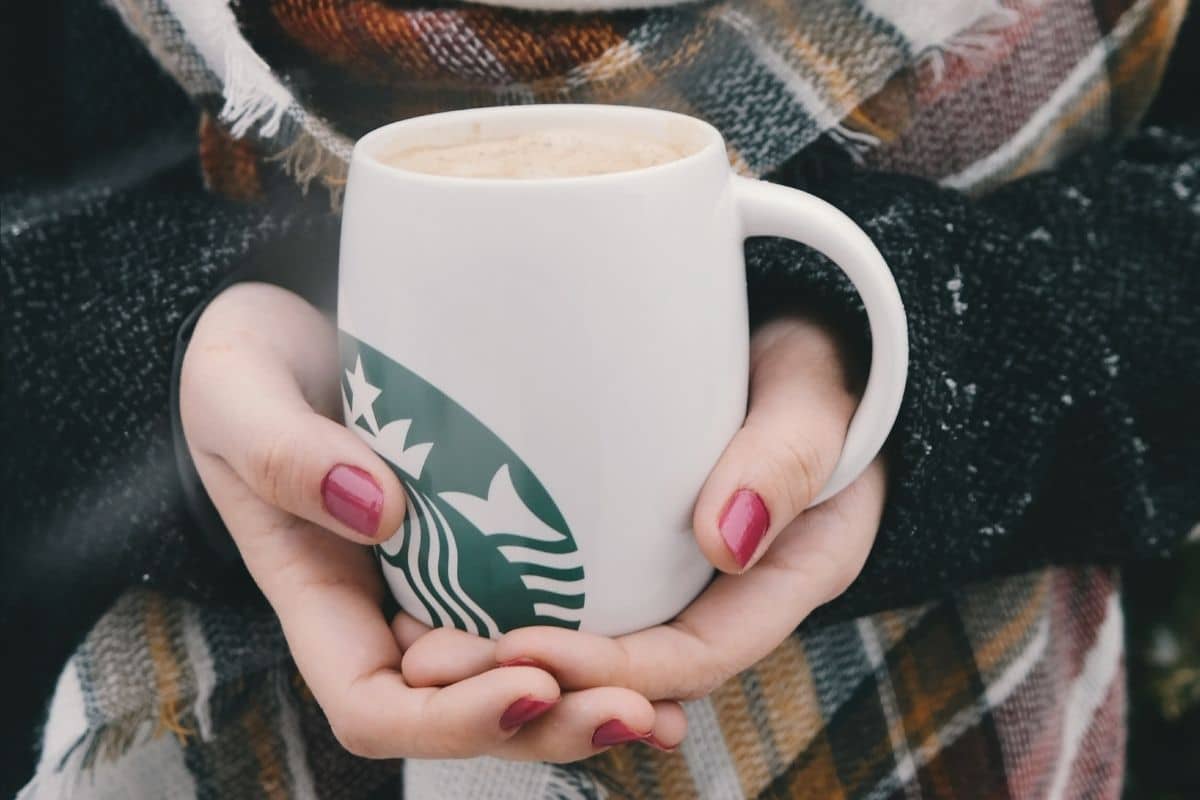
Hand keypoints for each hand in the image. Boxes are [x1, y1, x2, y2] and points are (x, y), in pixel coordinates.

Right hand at [180, 282, 683, 760]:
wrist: (302, 329)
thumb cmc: (252, 364)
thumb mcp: (236, 391)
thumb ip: (281, 452)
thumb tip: (380, 512)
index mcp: (321, 599)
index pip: (376, 706)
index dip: (450, 720)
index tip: (526, 682)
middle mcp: (388, 612)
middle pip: (466, 710)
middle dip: (545, 727)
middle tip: (631, 709)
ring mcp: (445, 584)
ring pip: (516, 677)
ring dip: (584, 702)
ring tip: (663, 708)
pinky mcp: (493, 544)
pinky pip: (547, 612)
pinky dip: (603, 646)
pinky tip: (667, 655)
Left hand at [400, 316, 884, 703]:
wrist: (794, 337)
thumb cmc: (810, 363)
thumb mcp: (811, 397)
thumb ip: (786, 459)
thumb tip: (729, 541)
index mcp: (782, 580)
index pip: (693, 657)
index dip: (609, 669)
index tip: (522, 648)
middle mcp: (724, 594)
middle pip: (629, 668)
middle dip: (535, 679)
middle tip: (435, 662)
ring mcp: (678, 571)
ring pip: (595, 636)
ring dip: (506, 654)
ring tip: (417, 643)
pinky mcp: (635, 541)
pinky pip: (577, 587)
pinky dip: (509, 599)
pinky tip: (438, 588)